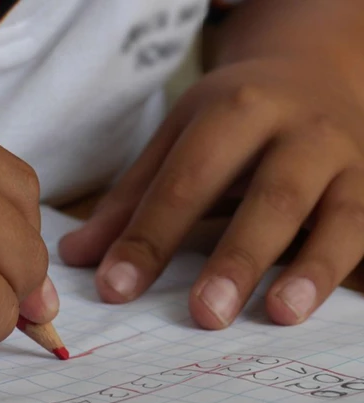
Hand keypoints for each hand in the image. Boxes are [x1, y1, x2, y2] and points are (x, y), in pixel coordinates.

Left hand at [60, 57, 363, 329]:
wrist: (308, 74)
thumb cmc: (235, 115)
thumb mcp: (179, 139)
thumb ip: (133, 198)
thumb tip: (78, 254)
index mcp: (234, 110)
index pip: (185, 181)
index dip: (149, 237)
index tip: (116, 288)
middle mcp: (296, 129)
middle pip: (268, 196)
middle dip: (235, 257)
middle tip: (204, 315)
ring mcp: (343, 158)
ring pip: (335, 215)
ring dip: (310, 269)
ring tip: (279, 315)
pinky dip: (344, 268)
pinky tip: (318, 304)